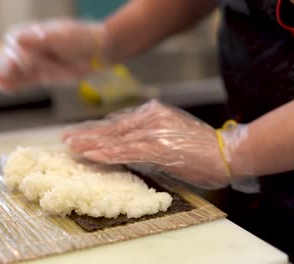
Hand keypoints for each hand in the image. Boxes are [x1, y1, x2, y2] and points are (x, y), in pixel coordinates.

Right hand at [0, 20, 107, 92]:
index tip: (21, 53)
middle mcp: (31, 47)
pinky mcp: (38, 77)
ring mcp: (34, 63)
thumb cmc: (80, 39)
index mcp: (34, 33)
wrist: (97, 54)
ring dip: (5, 74)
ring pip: (13, 69)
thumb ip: (40, 40)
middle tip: (12, 67)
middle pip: (10, 54)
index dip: (15, 46)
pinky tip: (2, 86)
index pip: (15, 38)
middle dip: (9, 61)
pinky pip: (21, 81)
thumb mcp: (62, 37)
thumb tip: (18, 40)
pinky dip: (11, 84)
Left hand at [62, 99, 235, 189]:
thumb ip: (147, 139)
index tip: (79, 134)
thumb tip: (125, 149)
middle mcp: (150, 118)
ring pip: (115, 138)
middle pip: (112, 127)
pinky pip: (127, 151)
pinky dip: (108, 154)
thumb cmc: (201, 149)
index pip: (118, 122)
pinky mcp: (158, 147)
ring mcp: (154, 131)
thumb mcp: (171, 137)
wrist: (228, 152)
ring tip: (72, 148)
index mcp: (153, 113)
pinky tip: (93, 156)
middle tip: (66, 140)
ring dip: (92, 144)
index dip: (96, 129)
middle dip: (87, 134)